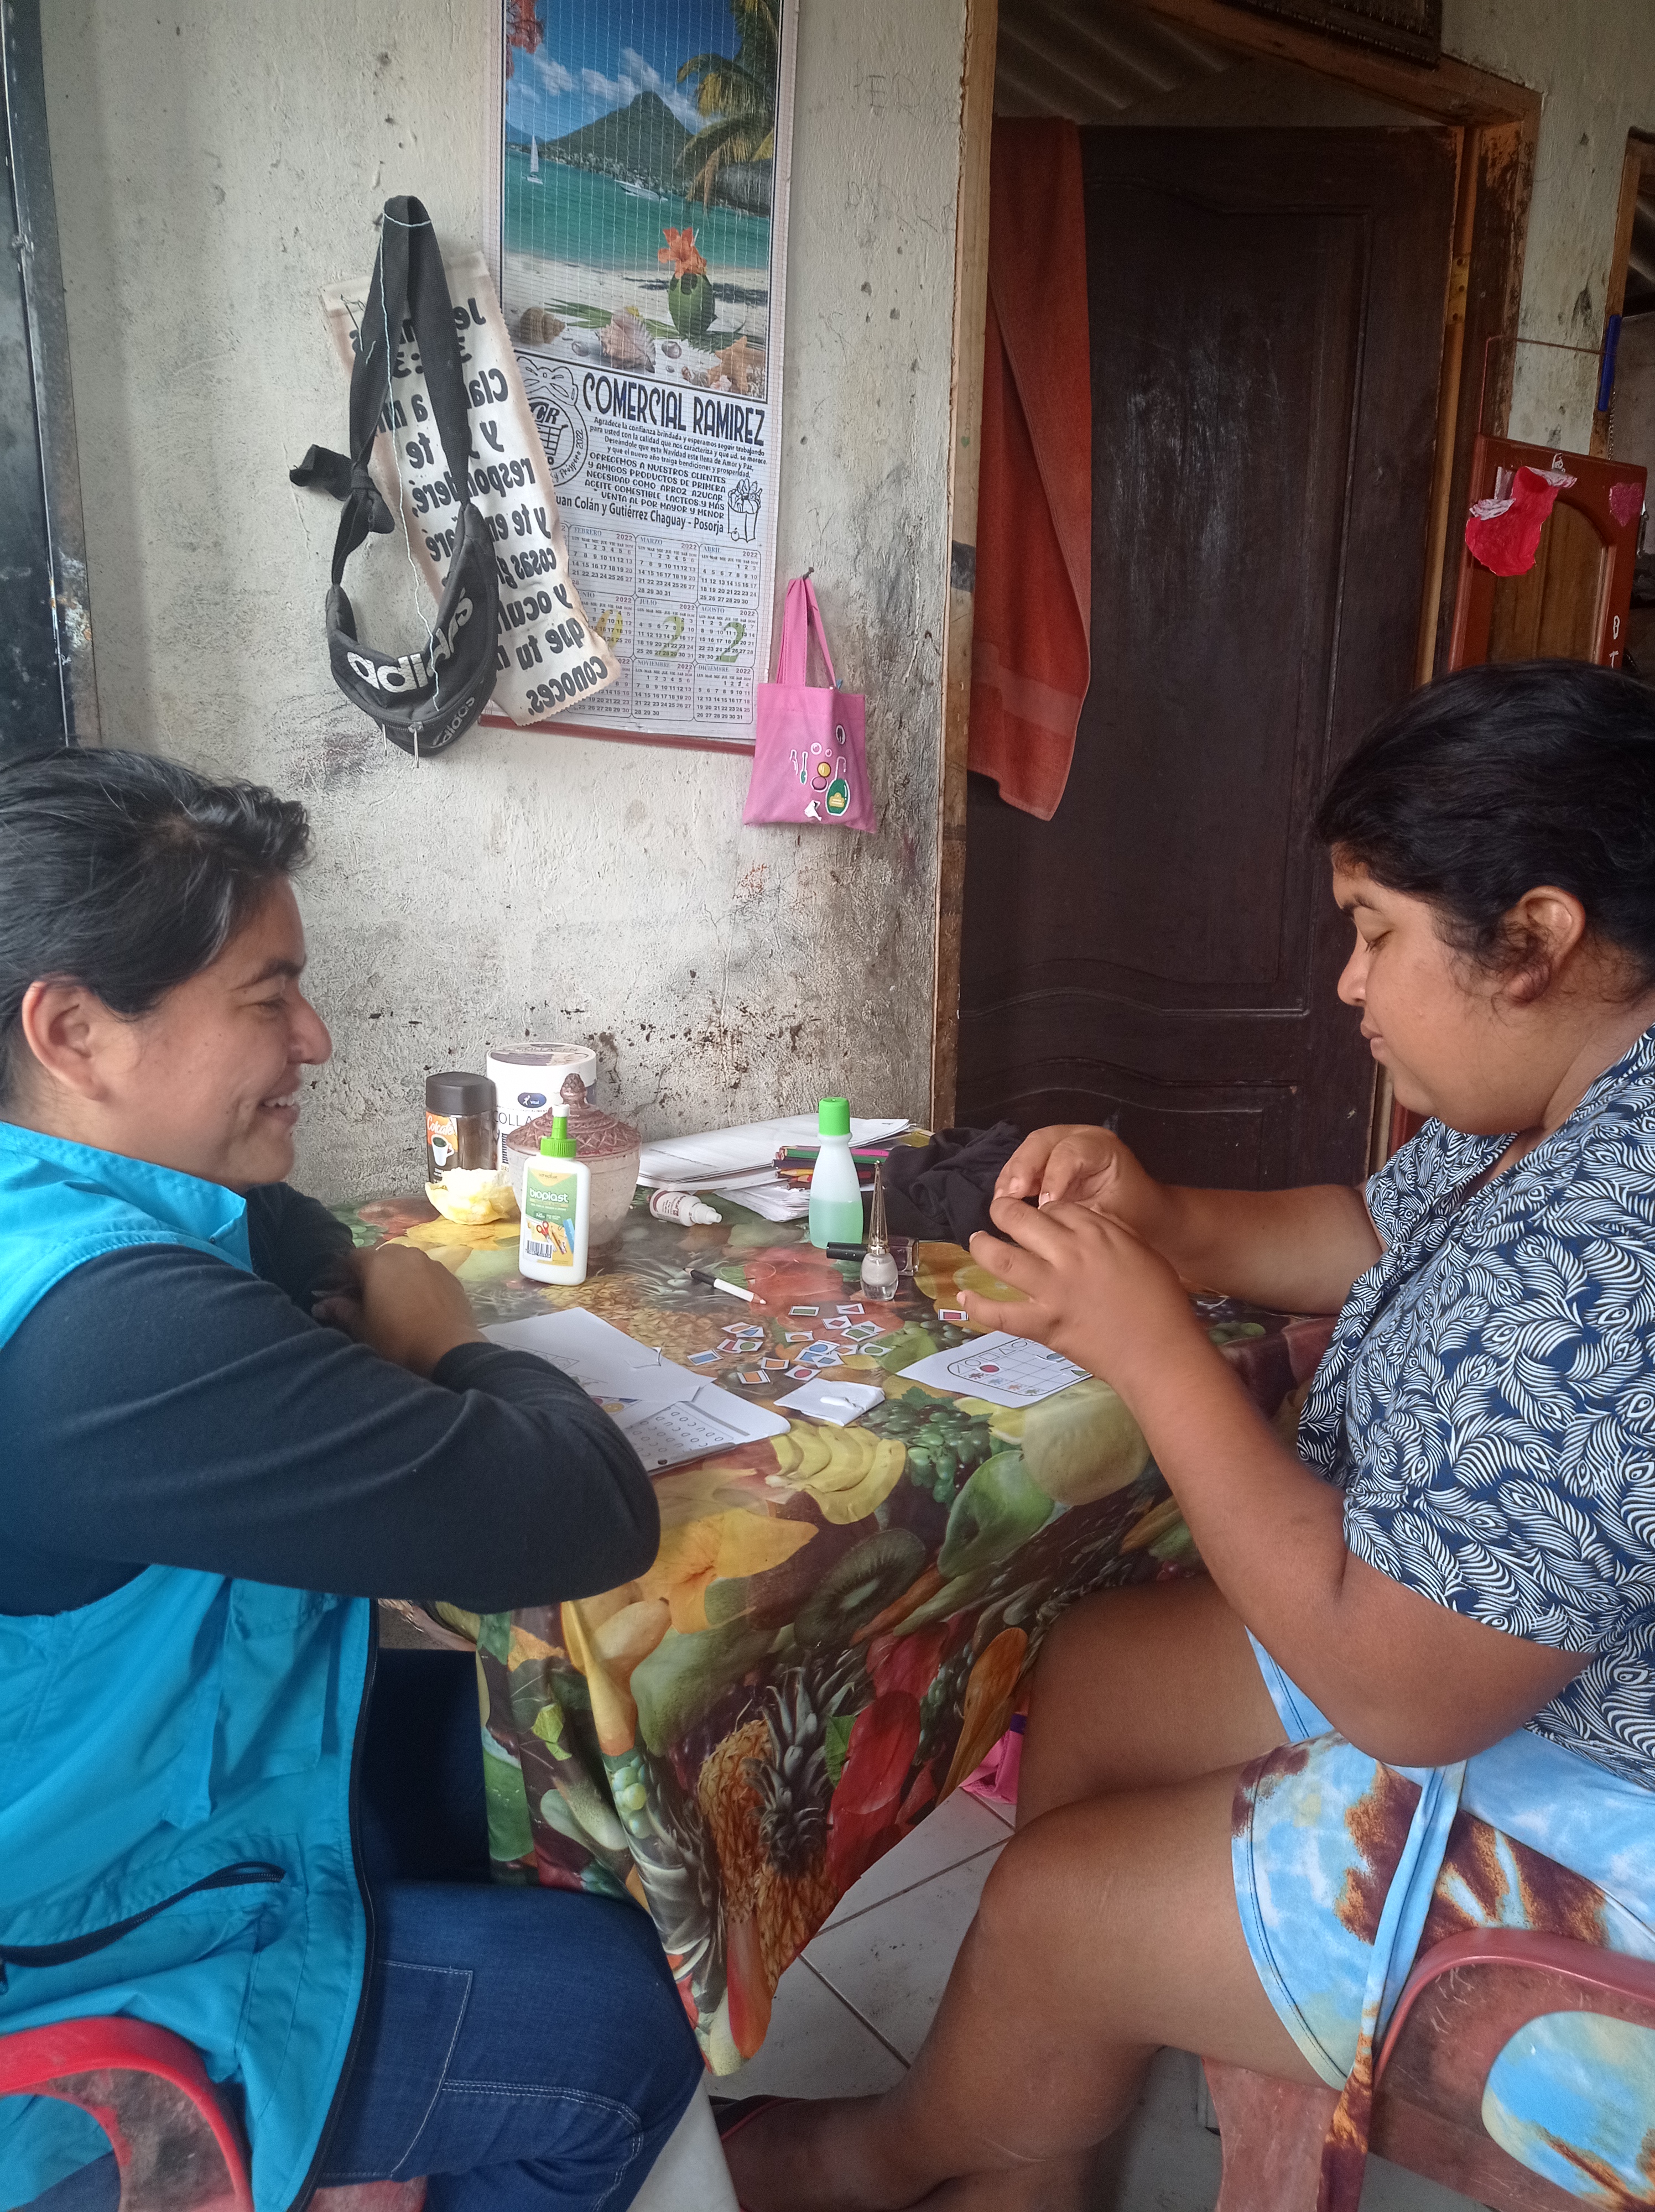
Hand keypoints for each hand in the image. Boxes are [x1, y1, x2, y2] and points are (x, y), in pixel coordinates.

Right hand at [313, 1244, 484, 1375]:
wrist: (448, 1351)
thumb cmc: (397, 1340)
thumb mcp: (362, 1329)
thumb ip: (341, 1311)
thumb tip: (323, 1304)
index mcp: (378, 1262)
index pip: (352, 1258)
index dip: (345, 1276)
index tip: (343, 1296)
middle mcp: (406, 1255)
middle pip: (381, 1258)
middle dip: (372, 1274)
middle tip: (369, 1300)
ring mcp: (431, 1263)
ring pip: (406, 1264)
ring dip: (397, 1277)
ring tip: (396, 1304)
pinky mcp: (450, 1276)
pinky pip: (427, 1274)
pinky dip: (419, 1283)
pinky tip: (419, 1306)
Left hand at [964, 1194, 1207, 1397]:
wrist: (1159, 1352)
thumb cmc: (1159, 1301)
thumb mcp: (1140, 1249)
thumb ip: (1109, 1231)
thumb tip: (1083, 1220)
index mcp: (1096, 1233)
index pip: (1055, 1207)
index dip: (1043, 1209)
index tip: (1039, 1217)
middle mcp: (1069, 1254)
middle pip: (1020, 1220)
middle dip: (1002, 1210)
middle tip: (996, 1212)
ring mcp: (1052, 1290)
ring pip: (1000, 1259)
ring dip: (982, 1247)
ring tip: (976, 1241)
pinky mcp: (1044, 1325)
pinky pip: (1000, 1314)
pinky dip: (978, 1306)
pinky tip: (964, 1297)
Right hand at [996, 1125, 1170, 1241]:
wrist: (1141, 1213)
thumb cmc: (1131, 1215)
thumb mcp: (1114, 1217)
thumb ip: (1083, 1217)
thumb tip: (1050, 1226)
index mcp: (1102, 1146)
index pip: (1072, 1152)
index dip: (1055, 1177)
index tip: (1045, 1207)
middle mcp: (1077, 1137)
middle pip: (1041, 1142)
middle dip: (1023, 1168)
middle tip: (1010, 1198)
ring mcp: (1057, 1146)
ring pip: (1026, 1151)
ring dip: (1010, 1176)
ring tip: (1001, 1203)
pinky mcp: (1044, 1161)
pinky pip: (1021, 1166)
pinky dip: (1010, 1183)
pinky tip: (1003, 1204)